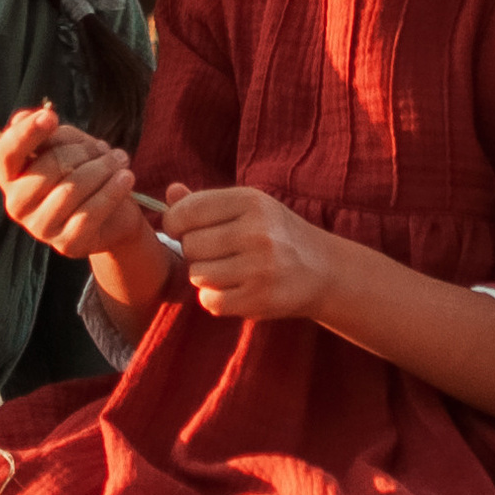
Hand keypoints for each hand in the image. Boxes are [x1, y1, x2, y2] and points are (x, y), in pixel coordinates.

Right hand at [0, 104, 146, 260]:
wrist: (112, 215)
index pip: (6, 152)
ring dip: (102, 169)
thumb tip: (33, 117)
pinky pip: (89, 214)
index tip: (51, 116)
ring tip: (120, 160)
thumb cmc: (83, 173)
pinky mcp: (66, 244)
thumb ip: (50, 133)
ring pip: (70, 190)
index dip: (27, 133)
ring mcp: (40, 227)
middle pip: (47, 167)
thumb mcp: (68, 146)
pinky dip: (112, 191)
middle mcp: (17, 204)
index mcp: (11, 176)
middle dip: (82, 152)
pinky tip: (126, 178)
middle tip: (106, 149)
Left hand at [160, 182, 334, 321]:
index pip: (189, 210)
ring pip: (197, 274)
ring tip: (226, 270)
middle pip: (190, 245)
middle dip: (194, 251)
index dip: (174, 222)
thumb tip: (170, 193)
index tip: (181, 228)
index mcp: (251, 201)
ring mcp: (259, 267)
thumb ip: (206, 202)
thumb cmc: (277, 234)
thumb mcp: (249, 207)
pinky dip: (214, 298)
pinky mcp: (260, 299)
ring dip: (205, 276)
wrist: (323, 270)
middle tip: (215, 252)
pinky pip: (210, 301)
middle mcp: (256, 231)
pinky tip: (233, 289)